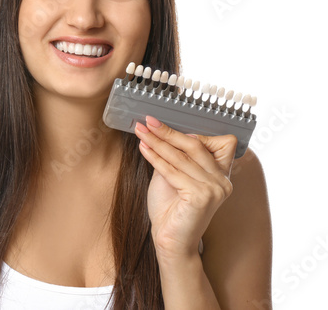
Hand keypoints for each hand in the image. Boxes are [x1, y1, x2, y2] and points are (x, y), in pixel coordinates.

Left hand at [134, 115, 236, 258]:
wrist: (169, 241)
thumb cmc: (170, 209)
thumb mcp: (173, 175)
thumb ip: (175, 156)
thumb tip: (161, 131)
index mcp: (221, 174)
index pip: (218, 142)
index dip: (193, 132)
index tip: (166, 124)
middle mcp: (223, 181)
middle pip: (195, 145)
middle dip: (168, 131)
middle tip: (148, 121)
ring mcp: (215, 189)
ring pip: (181, 156)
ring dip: (157, 141)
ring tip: (141, 131)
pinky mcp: (201, 196)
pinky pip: (173, 171)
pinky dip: (155, 158)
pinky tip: (144, 148)